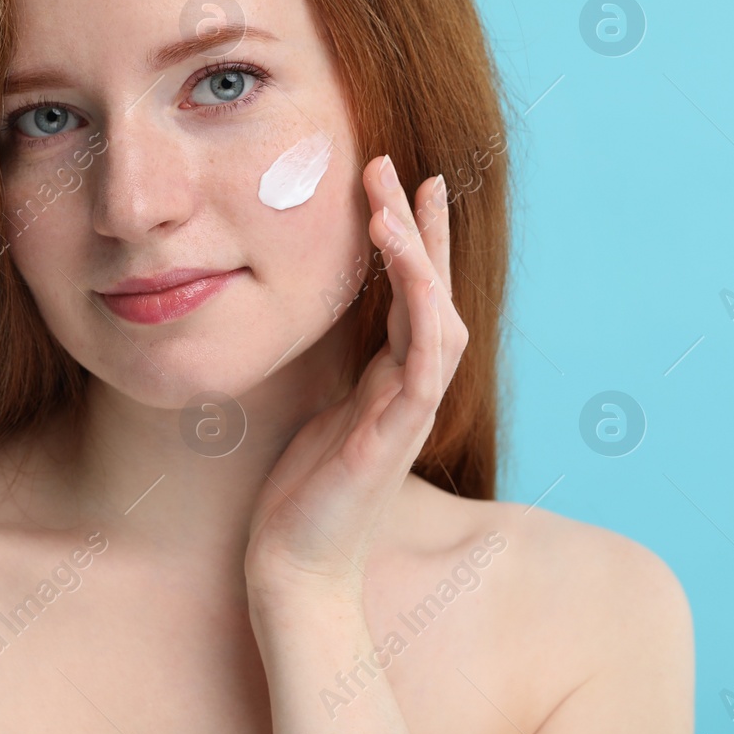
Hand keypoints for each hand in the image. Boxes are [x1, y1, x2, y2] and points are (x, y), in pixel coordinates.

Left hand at [245, 154, 468, 602]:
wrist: (297, 567)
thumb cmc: (300, 497)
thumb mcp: (314, 413)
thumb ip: (332, 375)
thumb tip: (312, 331)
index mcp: (387, 382)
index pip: (408, 296)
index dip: (408, 241)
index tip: (394, 185)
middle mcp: (408, 388)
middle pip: (431, 292)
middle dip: (421, 228)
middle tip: (403, 167)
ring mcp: (409, 408)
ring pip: (436, 312)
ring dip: (422, 250)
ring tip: (400, 193)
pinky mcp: (399, 429)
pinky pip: (424, 352)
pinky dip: (419, 299)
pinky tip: (402, 256)